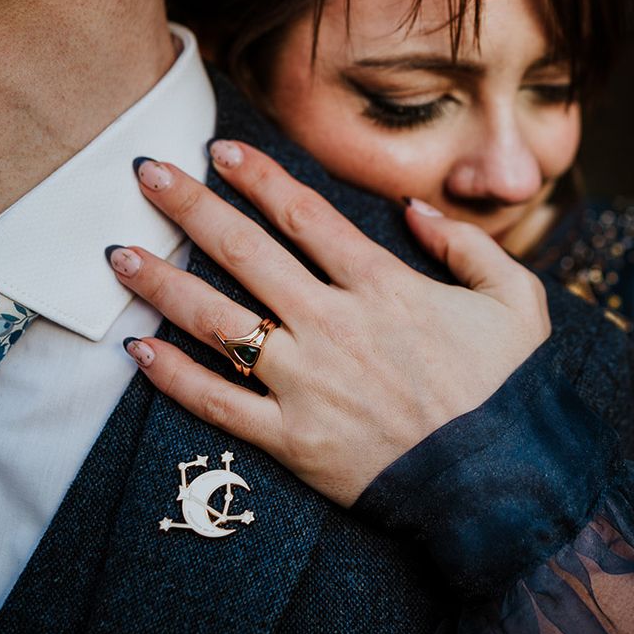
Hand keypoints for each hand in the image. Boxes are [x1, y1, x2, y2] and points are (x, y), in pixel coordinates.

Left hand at [110, 142, 549, 506]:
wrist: (502, 482)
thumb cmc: (509, 387)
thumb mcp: (515, 300)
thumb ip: (466, 246)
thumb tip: (415, 212)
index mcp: (383, 287)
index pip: (305, 216)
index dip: (258, 178)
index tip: (218, 151)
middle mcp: (333, 325)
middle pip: (246, 253)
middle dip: (192, 207)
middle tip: (147, 174)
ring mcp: (307, 383)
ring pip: (218, 323)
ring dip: (163, 285)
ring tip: (118, 255)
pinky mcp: (293, 439)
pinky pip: (220, 404)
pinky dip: (175, 380)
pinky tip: (137, 352)